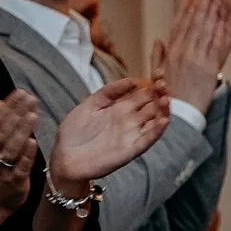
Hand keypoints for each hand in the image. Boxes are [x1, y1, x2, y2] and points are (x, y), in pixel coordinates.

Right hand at [0, 91, 38, 219]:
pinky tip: (33, 143)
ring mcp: (2, 168)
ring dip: (21, 130)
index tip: (20, 91)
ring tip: (32, 115)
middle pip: (3, 130)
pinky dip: (25, 156)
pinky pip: (19, 168)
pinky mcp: (13, 182)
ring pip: (10, 147)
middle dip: (16, 113)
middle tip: (30, 98)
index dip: (7, 105)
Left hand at [51, 77, 169, 191]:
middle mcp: (130, 120)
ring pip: (155, 120)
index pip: (143, 93)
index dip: (152, 84)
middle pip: (153, 105)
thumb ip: (110, 92)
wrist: (65, 157)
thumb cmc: (74, 133)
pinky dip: (157, 130)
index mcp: (120, 109)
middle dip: (160, 93)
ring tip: (166, 98)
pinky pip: (148, 139)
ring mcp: (132, 134)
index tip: (159, 73)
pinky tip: (163, 120)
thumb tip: (133, 80)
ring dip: (163, 110)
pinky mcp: (131, 149)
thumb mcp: (90, 104)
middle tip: (164, 83)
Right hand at [150, 0, 230, 112]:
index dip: (191, 6)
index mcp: (171, 51)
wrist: (176, 120)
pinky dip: (228, 20)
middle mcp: (185, 49)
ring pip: (212, 21)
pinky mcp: (212, 65)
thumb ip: (157, 55)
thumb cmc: (165, 100)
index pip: (183, 22)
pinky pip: (222, 38)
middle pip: (200, 15)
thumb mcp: (155, 76)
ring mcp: (199, 55)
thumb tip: (160, 38)